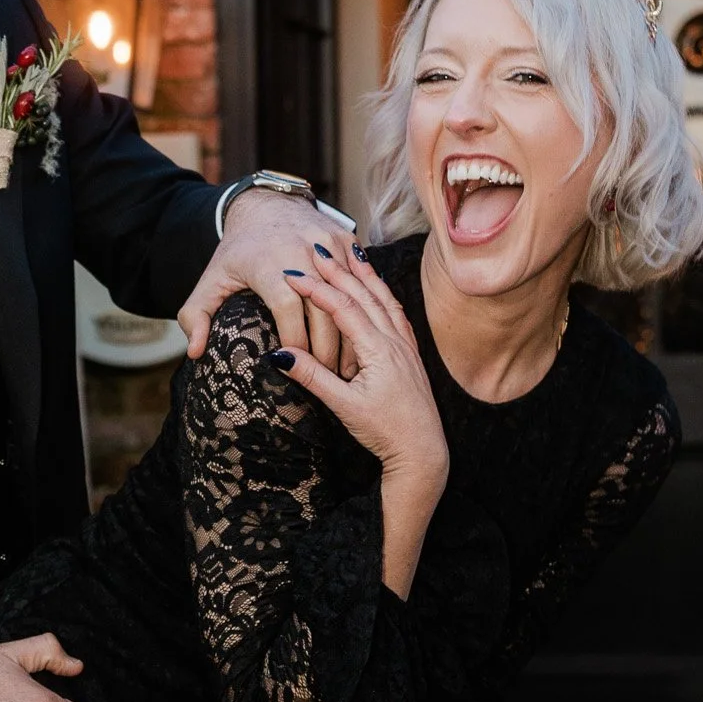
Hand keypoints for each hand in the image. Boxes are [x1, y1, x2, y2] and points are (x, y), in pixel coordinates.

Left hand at [179, 191, 344, 368]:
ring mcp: (329, 244)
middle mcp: (303, 250)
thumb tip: (195, 352)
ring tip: (348, 365)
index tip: (298, 368)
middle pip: (325, 310)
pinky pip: (361, 282)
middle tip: (330, 378)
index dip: (296, 343)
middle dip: (329, 349)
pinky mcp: (348, 241)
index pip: (289, 311)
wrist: (267, 205)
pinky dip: (363, 311)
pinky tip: (360, 336)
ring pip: (350, 298)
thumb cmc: (239, 251)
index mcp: (270, 263)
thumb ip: (195, 316)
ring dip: (353, 335)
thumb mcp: (212, 281)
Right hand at [266, 246, 448, 494]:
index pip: (342, 308)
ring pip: (384, 299)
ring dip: (365, 274)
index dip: (316, 288)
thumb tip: (280, 353)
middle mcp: (394, 341)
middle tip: (317, 249)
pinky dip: (383, 293)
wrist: (422, 452)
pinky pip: (396, 313)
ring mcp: (405, 346)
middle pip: (364, 295)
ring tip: (350, 252)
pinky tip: (378, 288)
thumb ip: (313, 377)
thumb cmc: (385, 431)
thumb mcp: (343, 406)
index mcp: (378, 349)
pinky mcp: (410, 354)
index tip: (292, 273)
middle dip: (340, 270)